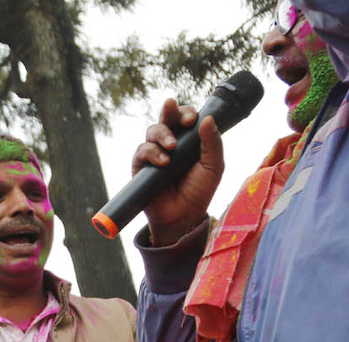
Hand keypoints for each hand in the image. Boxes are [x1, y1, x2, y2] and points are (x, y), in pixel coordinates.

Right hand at [133, 98, 224, 245]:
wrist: (182, 216)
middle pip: (166, 117)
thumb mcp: (214, 166)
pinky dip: (152, 152)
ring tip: (172, 148)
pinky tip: (163, 162)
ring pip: (152, 130)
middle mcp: (171, 143)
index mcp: (189, 140)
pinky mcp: (141, 166)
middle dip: (171, 112)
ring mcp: (154, 153)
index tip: (193, 119)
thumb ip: (212, 143)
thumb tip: (207, 118)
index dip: (187, 113)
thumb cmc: (199, 191)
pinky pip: (142, 150)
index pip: (185, 117)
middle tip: (183, 122)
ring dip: (162, 135)